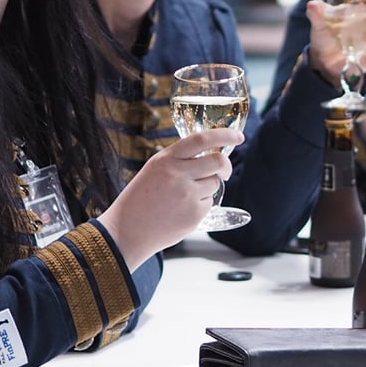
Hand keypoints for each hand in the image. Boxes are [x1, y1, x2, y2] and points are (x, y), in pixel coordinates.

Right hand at [97, 127, 241, 269]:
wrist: (127, 231)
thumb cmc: (140, 200)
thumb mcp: (154, 170)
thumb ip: (179, 160)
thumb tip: (209, 154)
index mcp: (166, 159)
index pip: (202, 139)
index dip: (224, 135)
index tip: (238, 136)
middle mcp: (178, 174)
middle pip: (218, 161)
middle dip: (226, 166)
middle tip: (224, 172)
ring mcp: (187, 194)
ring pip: (215, 183)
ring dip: (208, 187)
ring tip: (184, 197)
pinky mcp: (194, 213)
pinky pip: (209, 202)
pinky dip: (201, 205)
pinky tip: (182, 210)